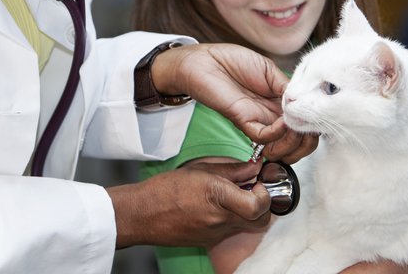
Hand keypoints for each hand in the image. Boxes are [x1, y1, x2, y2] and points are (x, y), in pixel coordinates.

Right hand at [107, 161, 270, 248]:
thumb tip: (254, 167)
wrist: (143, 215)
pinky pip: (230, 230)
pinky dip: (232, 218)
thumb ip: (231, 169)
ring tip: (232, 196)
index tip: (257, 182)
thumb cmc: (165, 189)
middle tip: (252, 190)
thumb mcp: (199, 170)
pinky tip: (217, 207)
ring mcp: (216, 233)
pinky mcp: (210, 241)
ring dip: (247, 212)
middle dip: (263, 205)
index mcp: (218, 197)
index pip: (258, 205)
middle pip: (261, 220)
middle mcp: (220, 219)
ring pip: (247, 226)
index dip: (264, 193)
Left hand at [152, 43, 317, 162]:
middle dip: (307, 141)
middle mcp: (271, 115)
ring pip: (283, 144)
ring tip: (296, 130)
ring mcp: (258, 119)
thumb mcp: (268, 70)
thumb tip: (305, 102)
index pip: (305, 123)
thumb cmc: (231, 60)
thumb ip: (288, 87)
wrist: (203, 60)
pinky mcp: (243, 120)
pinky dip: (278, 133)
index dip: (315, 125)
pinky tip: (283, 123)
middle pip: (298, 139)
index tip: (319, 119)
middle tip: (309, 132)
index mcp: (280, 101)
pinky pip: (264, 136)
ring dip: (295, 141)